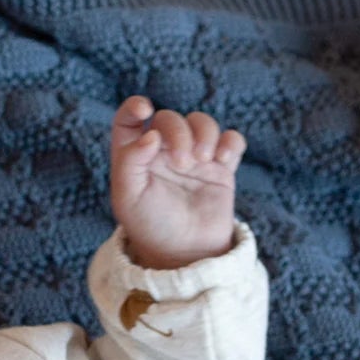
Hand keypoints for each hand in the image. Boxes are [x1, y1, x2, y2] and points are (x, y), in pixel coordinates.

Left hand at [109, 96, 244, 268]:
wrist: (185, 253)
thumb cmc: (150, 226)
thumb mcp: (128, 197)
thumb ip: (130, 161)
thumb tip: (150, 133)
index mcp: (135, 156)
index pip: (129, 120)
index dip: (134, 107)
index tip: (144, 109)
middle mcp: (163, 152)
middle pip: (171, 118)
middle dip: (179, 132)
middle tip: (182, 163)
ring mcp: (193, 157)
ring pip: (202, 122)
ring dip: (205, 133)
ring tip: (202, 161)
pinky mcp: (220, 168)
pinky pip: (231, 140)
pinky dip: (230, 142)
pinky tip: (223, 160)